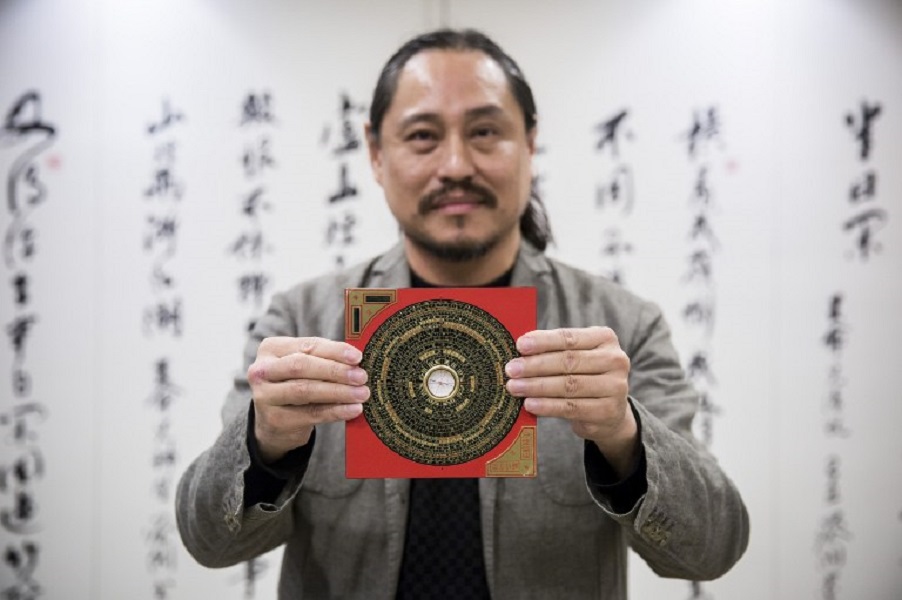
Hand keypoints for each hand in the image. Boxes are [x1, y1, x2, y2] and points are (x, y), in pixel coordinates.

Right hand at [248, 336, 369, 462]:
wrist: (274, 422)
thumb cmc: (295, 384)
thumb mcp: (304, 367)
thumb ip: (324, 358)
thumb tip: (357, 360)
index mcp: (271, 349)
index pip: (307, 346)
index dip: (334, 350)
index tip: (357, 357)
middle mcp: (261, 370)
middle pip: (302, 366)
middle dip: (335, 371)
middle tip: (361, 376)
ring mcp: (265, 396)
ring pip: (305, 390)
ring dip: (338, 392)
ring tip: (362, 394)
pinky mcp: (275, 420)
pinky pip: (310, 414)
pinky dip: (335, 411)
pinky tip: (353, 410)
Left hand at [504, 326, 638, 477]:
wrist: (609, 410)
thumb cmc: (584, 374)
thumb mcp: (575, 356)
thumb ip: (553, 349)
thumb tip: (520, 348)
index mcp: (605, 338)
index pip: (570, 338)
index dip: (543, 341)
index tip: (520, 345)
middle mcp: (615, 360)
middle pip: (569, 361)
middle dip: (535, 365)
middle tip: (512, 369)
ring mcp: (615, 387)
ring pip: (569, 385)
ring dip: (537, 386)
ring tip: (515, 387)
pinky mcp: (608, 411)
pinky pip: (571, 408)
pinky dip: (547, 406)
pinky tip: (530, 404)